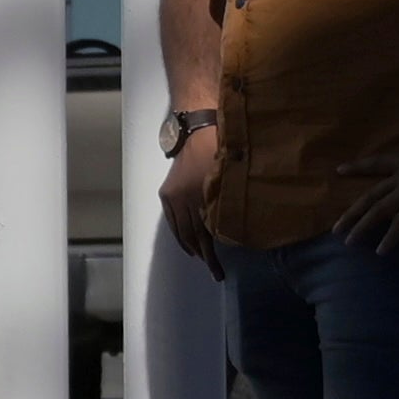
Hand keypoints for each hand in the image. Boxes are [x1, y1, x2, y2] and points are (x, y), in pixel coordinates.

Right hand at [157, 126, 226, 268]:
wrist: (198, 127)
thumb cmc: (221, 146)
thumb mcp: (229, 175)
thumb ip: (227, 201)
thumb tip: (231, 227)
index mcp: (198, 195)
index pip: (204, 234)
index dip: (211, 253)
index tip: (218, 269)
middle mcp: (181, 199)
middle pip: (191, 234)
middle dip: (202, 254)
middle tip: (214, 271)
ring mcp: (172, 196)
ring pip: (179, 229)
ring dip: (189, 245)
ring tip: (200, 257)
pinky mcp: (168, 192)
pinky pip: (171, 220)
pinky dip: (179, 233)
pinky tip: (186, 241)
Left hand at [328, 123, 398, 255]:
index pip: (377, 163)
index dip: (358, 167)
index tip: (339, 170)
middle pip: (369, 195)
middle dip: (352, 212)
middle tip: (336, 227)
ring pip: (376, 210)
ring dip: (360, 226)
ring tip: (346, 242)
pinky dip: (389, 237)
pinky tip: (380, 251)